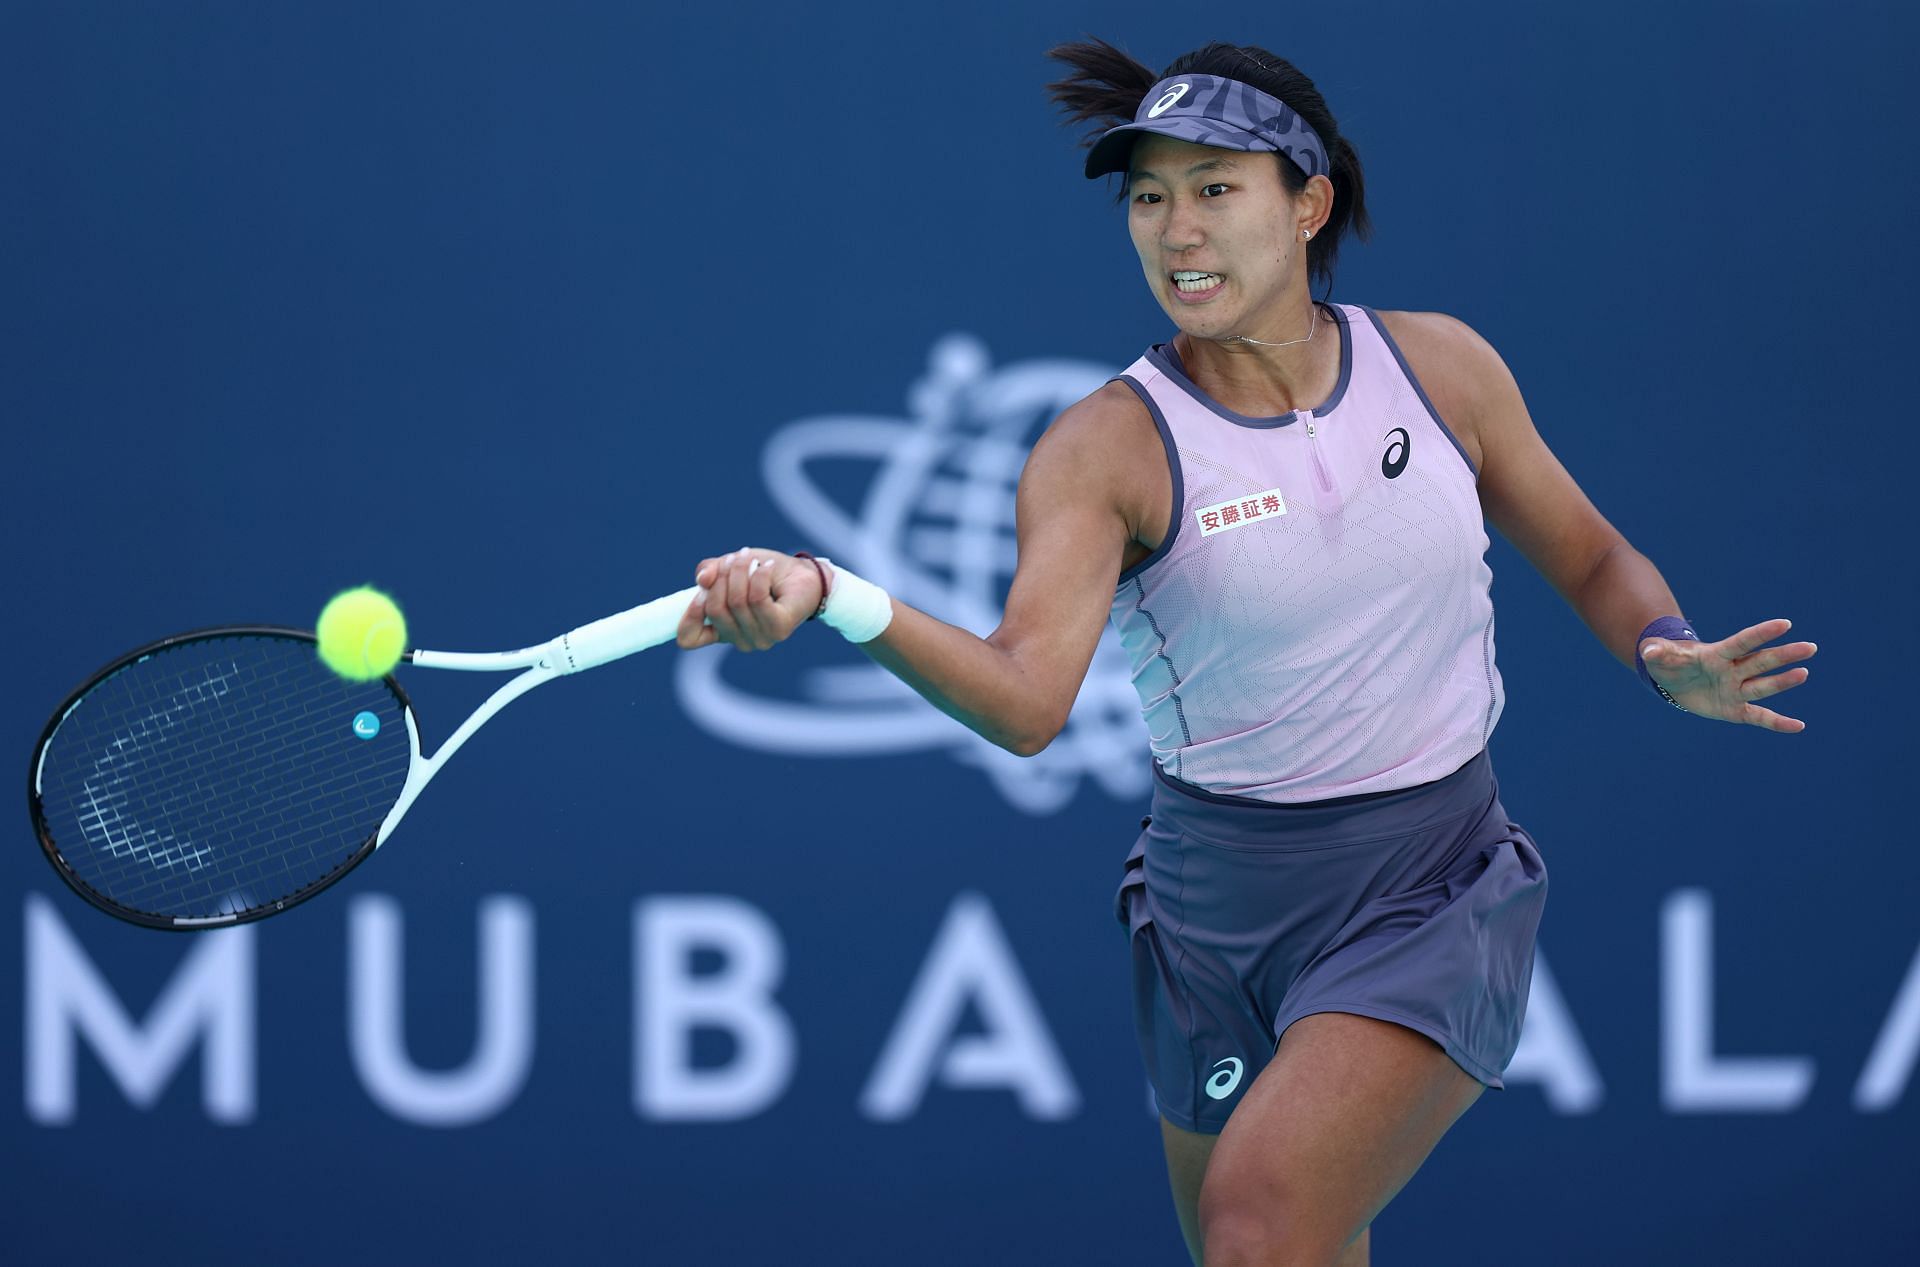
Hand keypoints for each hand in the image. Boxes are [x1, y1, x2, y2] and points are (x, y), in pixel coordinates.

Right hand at [675, 548, 824, 651]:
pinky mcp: (779, 630)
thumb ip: (710, 572)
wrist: (804, 575)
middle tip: (735, 558)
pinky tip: (767, 567)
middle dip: (722, 577)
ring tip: (750, 557)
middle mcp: (739, 640)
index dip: (688, 614)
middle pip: (715, 609)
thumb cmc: (763, 573)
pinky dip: (760, 576)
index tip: (700, 590)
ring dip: (742, 571)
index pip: (689, 639)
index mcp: (721, 631)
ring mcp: (760, 639)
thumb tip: (702, 579)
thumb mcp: (729, 567)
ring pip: (737, 601)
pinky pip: (758, 598)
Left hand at [1640, 618, 1815, 732]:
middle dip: (1784, 655)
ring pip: (1763, 687)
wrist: (1673, 681)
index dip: (1762, 634)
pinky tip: (1798, 727)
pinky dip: (1777, 723)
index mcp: (1717, 654)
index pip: (1742, 642)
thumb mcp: (1661, 656)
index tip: (1785, 624)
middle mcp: (1733, 670)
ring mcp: (1736, 690)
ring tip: (1804, 673)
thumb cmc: (1670, 662)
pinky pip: (1759, 717)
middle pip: (1761, 662)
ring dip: (1783, 682)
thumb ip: (1658, 652)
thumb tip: (1647, 651)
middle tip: (1810, 647)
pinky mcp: (1735, 710)